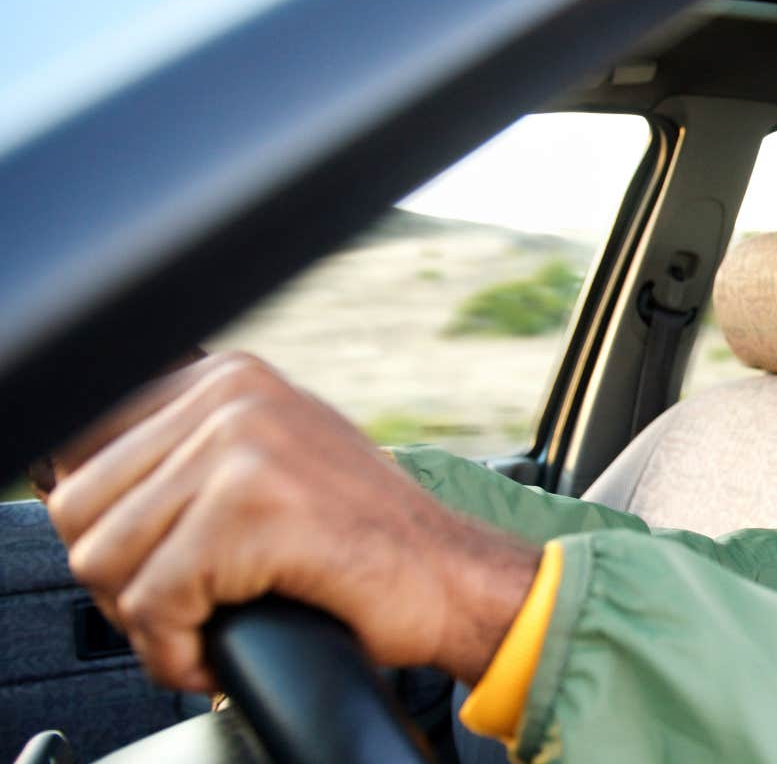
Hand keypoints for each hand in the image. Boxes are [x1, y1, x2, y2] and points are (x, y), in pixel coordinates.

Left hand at [44, 352, 539, 692]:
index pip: (84, 447)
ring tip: (202, 630)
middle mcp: (230, 394)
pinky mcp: (249, 510)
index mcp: (228, 376)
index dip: (107, 528)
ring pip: (104, 558)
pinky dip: (175, 652)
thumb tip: (71, 478)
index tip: (154, 568)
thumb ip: (188, 453)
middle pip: (81, 507)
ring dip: (145, 622)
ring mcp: (240, 445)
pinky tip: (215, 653)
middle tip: (181, 612)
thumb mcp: (271, 464)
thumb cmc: (364, 539)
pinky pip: (153, 602)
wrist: (452, 578)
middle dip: (119, 581)